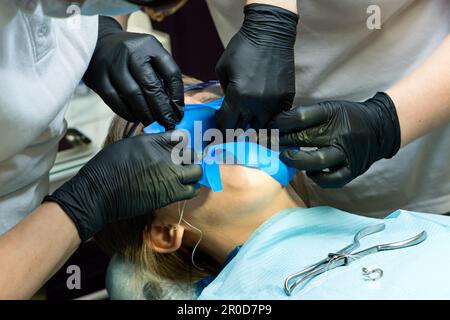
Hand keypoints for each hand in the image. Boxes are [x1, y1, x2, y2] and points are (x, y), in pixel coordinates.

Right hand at [44, 131, 201, 240]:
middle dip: (191, 157)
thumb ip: (148, 143)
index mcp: (154, 140)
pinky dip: (190, 188)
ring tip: (186, 176)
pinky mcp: (170, 194)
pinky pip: (191, 190)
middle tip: (186, 163)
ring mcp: (170, 175)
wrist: (100, 193)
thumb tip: (160, 146)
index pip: (181, 136)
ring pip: (197, 172)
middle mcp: (166, 156)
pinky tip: (183, 188)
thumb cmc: (108, 168)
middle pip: (193, 153)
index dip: (183, 141)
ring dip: (193, 173)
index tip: (181, 147)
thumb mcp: (128, 144)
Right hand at [83, 16, 183, 128]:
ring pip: (133, 96)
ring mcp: (112, 64)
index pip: (171, 73)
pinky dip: (128, 113)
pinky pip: (116, 102)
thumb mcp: (152, 56)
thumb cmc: (134, 55)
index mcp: (150, 45)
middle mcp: (130, 52)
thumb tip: (175, 109)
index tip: (179, 112)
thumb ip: (164, 77)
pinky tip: (136, 118)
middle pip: (151, 86)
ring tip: (153, 123)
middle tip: (168, 124)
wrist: (101, 43)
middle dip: (162, 110)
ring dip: (146, 114)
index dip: (177, 97)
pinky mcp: (98, 78)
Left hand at [215, 4, 297, 129]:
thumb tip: (229, 106)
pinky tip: (264, 106)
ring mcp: (274, 103)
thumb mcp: (222, 68)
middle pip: (244, 128)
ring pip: (262, 125)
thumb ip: (223, 91)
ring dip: (254, 122)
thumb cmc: (243, 48)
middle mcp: (256, 104)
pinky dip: (269, 115)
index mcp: (238, 96)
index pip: (227, 123)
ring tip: (250, 113)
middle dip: (237, 123)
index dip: (222, 123)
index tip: (222, 118)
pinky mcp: (287, 98)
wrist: (271, 34)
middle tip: (235, 117)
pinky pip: (277, 116)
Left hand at [271, 92, 400, 187]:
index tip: (270, 126)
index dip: (281, 122)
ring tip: (286, 158)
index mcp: (332, 114)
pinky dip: (317, 177)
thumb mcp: (330, 109)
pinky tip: (309, 172)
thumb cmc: (348, 118)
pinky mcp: (352, 169)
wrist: (380, 128)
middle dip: (283, 141)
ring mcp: (346, 153)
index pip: (301, 117)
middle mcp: (339, 133)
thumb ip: (306, 116)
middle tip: (270, 144)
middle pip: (304, 138)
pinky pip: (331, 179)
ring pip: (317, 160)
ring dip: (296, 161)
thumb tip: (278, 124)